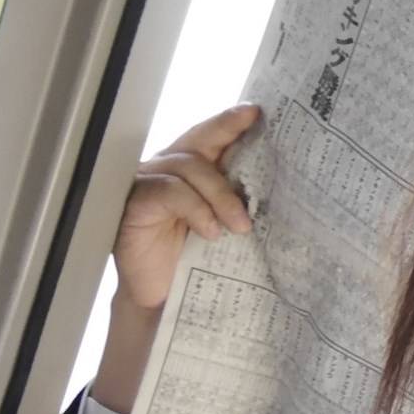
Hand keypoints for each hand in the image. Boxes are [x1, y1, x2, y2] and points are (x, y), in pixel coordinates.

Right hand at [91, 105, 257, 413]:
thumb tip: (278, 186)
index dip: (230, 121)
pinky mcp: (134, 204)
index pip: (210, 136)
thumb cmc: (194, 263)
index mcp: (190, 171)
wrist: (163, 301)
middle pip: (198, 140)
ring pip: (188, 166)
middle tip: (260, 150)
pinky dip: (195, 208)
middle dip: (227, 136)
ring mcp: (148, 184)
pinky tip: (210, 231)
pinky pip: (169, 191)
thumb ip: (237, 202)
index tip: (256, 112)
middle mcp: (167, 170)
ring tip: (239, 226)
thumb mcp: (224, 227)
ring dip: (219, 194)